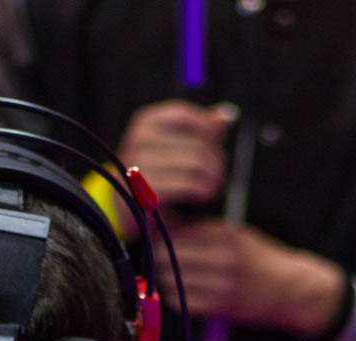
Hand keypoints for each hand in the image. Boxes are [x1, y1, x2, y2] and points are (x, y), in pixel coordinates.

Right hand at [118, 100, 235, 208]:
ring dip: (213, 177)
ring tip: (213, 185)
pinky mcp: (148, 192)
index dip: (208, 130)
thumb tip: (228, 115)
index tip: (216, 144)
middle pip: (197, 142)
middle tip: (218, 173)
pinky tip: (203, 194)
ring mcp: (141, 166)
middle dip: (216, 160)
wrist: (128, 209)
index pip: (186, 116)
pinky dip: (203, 190)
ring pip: (196, 163)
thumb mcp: (177, 146)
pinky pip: (189, 184)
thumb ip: (201, 128)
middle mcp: (140, 140)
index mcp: (146, 123)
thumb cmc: (157, 175)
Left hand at [161, 220, 343, 337]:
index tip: (157, 238)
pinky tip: (182, 291)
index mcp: (228, 235)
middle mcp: (225, 259)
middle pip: (170, 256)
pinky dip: (176, 297)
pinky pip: (183, 302)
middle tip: (160, 258)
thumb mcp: (237, 234)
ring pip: (172, 280)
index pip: (178, 232)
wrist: (291, 290)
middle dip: (160, 257)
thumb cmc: (259, 260)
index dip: (161, 236)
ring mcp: (223, 285)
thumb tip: (164, 224)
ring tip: (171, 274)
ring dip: (165, 278)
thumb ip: (204, 230)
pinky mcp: (221, 308)